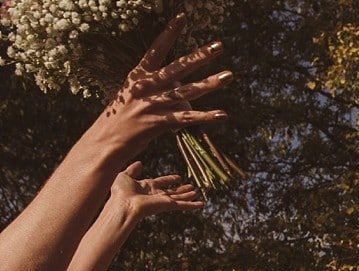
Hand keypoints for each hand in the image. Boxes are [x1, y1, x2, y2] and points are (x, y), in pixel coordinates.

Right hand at [88, 15, 230, 160]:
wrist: (106, 141)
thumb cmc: (124, 118)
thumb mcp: (139, 97)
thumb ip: (164, 92)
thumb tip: (188, 95)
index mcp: (138, 76)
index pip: (156, 50)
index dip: (169, 34)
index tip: (182, 18)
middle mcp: (146, 86)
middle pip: (177, 67)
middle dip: (200, 56)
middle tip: (219, 46)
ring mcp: (152, 103)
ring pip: (187, 91)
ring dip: (210, 83)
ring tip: (229, 76)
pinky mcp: (158, 122)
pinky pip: (186, 118)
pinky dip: (205, 117)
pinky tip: (222, 115)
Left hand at [109, 162, 202, 221]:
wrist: (123, 204)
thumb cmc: (119, 192)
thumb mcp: (124, 176)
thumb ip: (132, 170)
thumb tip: (140, 162)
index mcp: (146, 187)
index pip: (162, 182)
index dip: (170, 179)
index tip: (178, 177)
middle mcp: (156, 195)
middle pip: (173, 191)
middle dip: (182, 189)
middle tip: (192, 187)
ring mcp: (163, 201)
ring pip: (180, 198)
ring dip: (189, 196)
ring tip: (198, 193)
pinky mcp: (168, 205)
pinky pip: (183, 205)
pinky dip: (193, 205)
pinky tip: (202, 204)